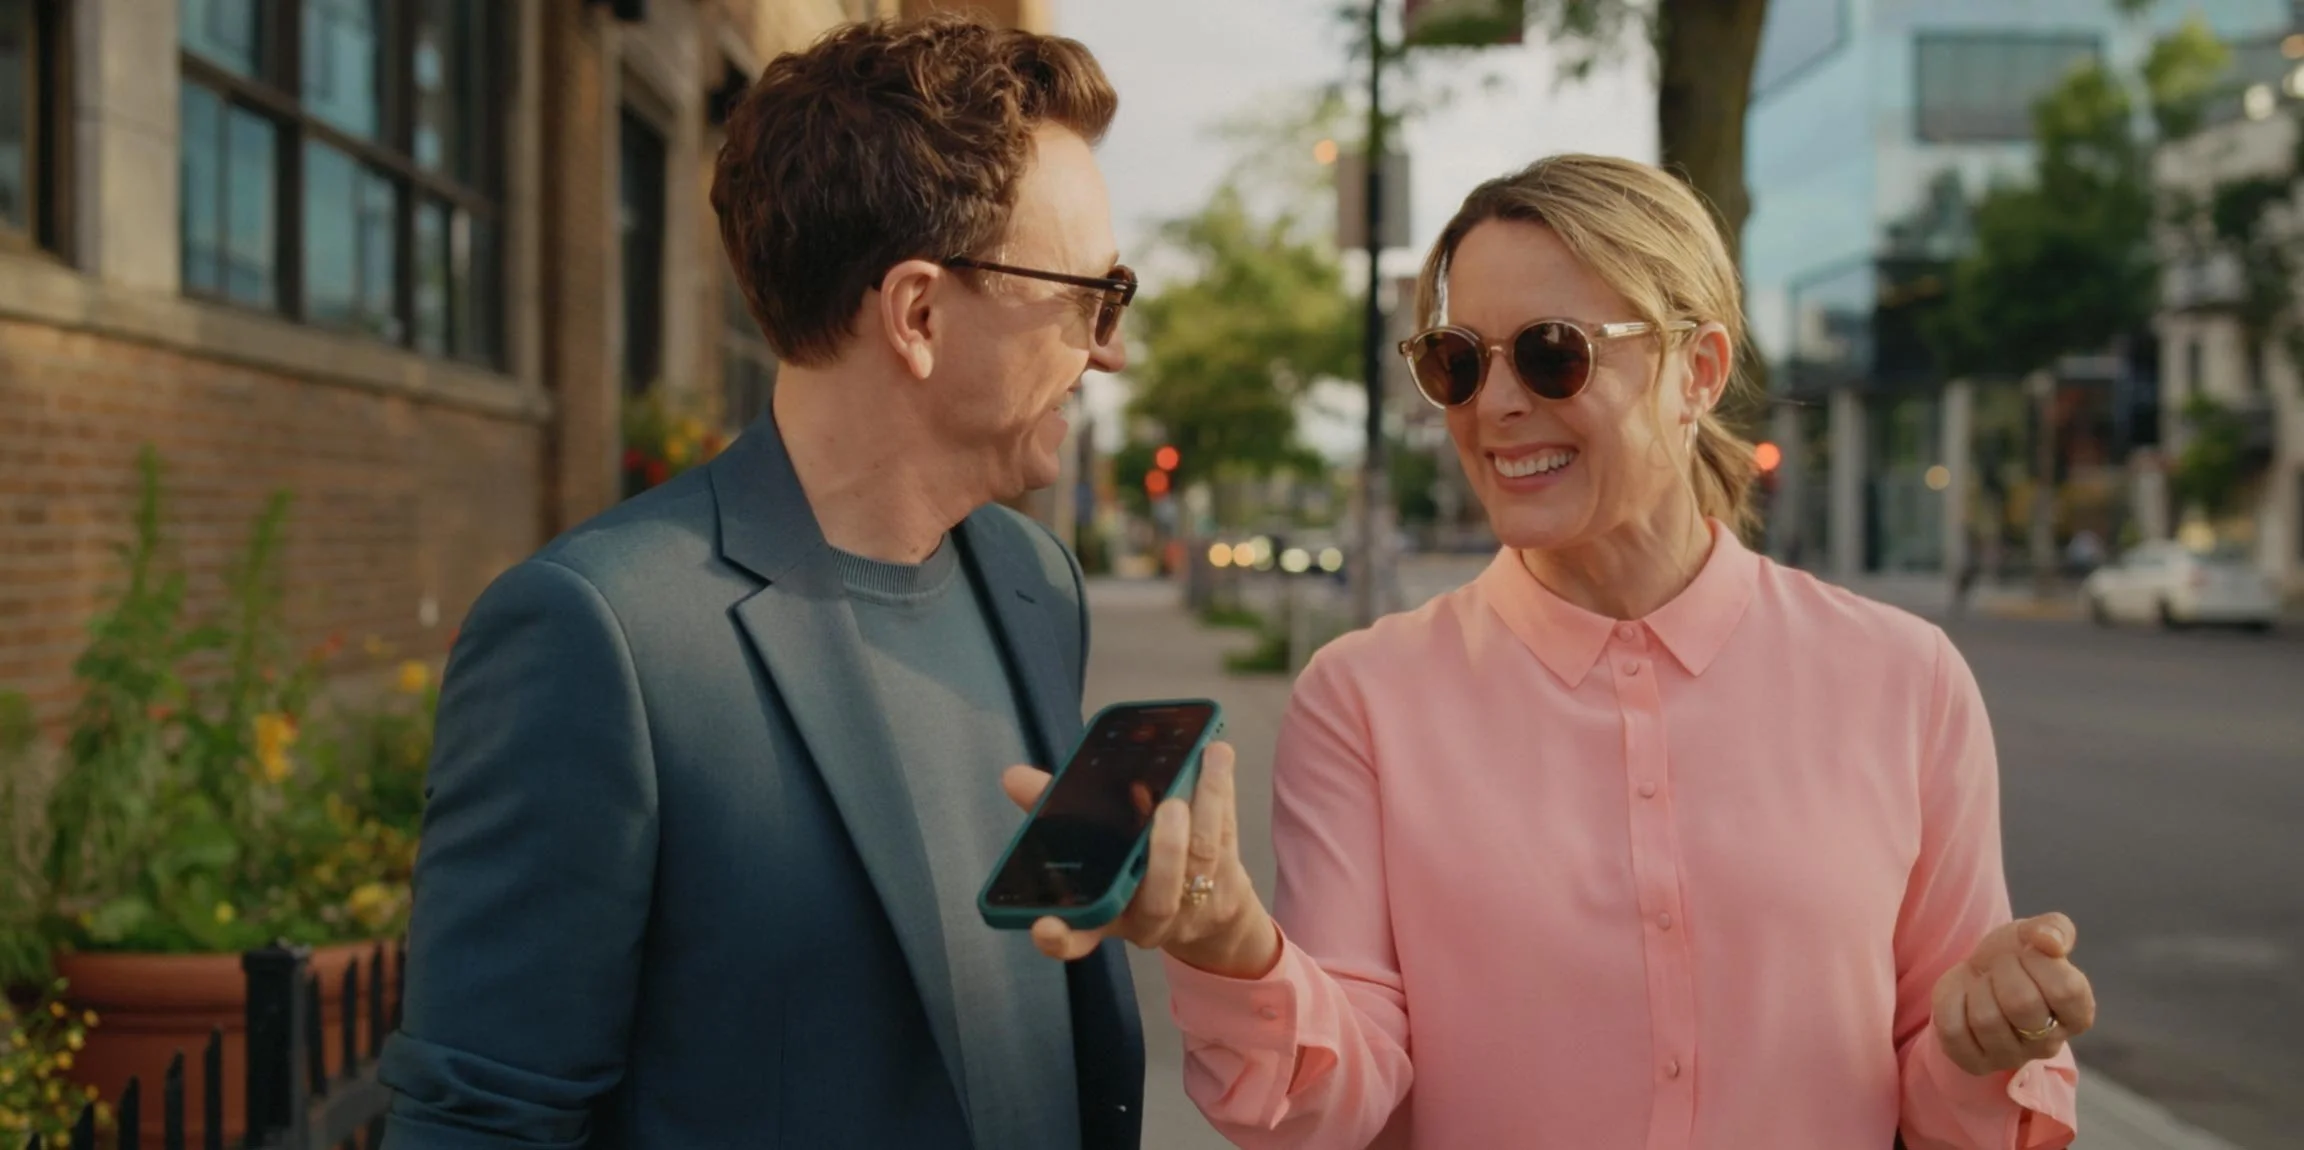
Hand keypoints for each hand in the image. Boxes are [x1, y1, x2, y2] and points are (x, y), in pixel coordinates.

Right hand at [1000, 741, 1280, 978]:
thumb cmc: (1134, 873)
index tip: (1043, 926)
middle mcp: (1149, 920)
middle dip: (1165, 854)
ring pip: (1201, 861)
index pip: (1077, 938)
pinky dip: (1223, 797)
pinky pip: (1227, 840)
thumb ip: (1055, 813)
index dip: (1059, 938)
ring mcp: (1193, 908)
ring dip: (1206, 808)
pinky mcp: (1227, 888)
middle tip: (1167, 809)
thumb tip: (1013, 776)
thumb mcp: (1093, 849)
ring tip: (1207, 761)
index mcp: (1108, 915)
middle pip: (1158, 901)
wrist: (1209, 916)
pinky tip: (1219, 758)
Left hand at [1932, 912, 2096, 1074]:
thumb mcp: (2038, 932)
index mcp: (2077, 1015)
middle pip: (2022, 1004)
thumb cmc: (2017, 955)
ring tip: (1984, 983)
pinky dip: (1951, 1004)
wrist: (1980, 973)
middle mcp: (2049, 1044)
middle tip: (2001, 965)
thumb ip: (2054, 928)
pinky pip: (1954, 1032)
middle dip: (2004, 971)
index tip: (2030, 952)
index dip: (2040, 961)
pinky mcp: (1975, 1063)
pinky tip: (1964, 1000)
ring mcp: (2011, 1057)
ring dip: (1978, 987)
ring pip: (1986, 1020)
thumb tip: (2049, 941)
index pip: (2065, 990)